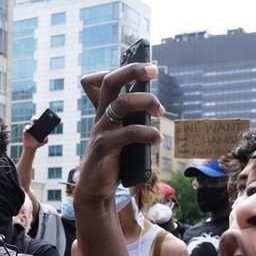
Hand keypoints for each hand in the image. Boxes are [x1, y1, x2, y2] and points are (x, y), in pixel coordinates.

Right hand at [22, 116, 47, 151]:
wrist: (31, 147)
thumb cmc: (38, 143)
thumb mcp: (44, 142)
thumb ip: (46, 139)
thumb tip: (46, 136)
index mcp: (39, 127)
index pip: (41, 121)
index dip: (42, 118)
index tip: (44, 118)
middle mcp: (34, 126)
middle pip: (35, 120)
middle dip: (36, 118)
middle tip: (37, 119)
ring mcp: (30, 128)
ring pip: (31, 122)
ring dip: (32, 122)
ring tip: (34, 123)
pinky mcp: (25, 131)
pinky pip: (26, 127)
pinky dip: (27, 127)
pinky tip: (29, 128)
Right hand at [75, 64, 163, 202]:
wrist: (95, 187)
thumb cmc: (111, 160)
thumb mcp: (121, 135)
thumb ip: (131, 120)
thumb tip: (154, 107)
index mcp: (105, 112)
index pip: (105, 81)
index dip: (124, 69)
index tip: (148, 67)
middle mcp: (101, 117)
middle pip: (111, 82)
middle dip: (132, 70)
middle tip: (154, 70)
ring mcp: (101, 131)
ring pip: (121, 103)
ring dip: (146, 101)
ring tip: (160, 111)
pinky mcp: (104, 148)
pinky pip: (128, 133)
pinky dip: (147, 133)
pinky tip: (156, 139)